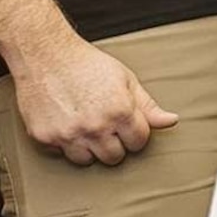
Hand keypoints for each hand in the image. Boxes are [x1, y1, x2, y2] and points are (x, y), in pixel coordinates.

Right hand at [14, 38, 180, 166]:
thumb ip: (148, 105)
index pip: (139, 142)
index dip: (134, 133)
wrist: (46, 55)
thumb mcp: (125, 79)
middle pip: (114, 157)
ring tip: (85, 125)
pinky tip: (66, 124)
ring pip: (87, 161)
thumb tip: (170, 121)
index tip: (126, 124)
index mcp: (120, 111)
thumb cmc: (88, 64)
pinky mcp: (45, 138)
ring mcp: (69, 134)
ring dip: (89, 148)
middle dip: (113, 143)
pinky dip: (65, 144)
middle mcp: (95, 127)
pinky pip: (61, 154)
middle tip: (105, 125)